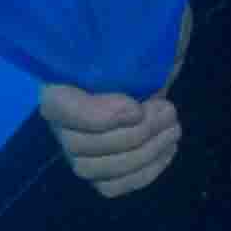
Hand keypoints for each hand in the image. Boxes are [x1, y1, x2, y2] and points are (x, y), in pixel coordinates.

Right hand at [34, 64, 185, 200]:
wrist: (139, 78)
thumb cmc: (133, 57)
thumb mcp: (135, 44)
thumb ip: (137, 51)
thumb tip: (161, 62)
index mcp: (56, 84)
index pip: (59, 106)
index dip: (100, 116)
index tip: (137, 107)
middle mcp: (57, 124)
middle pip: (79, 146)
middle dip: (134, 134)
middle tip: (169, 112)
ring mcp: (74, 153)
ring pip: (95, 170)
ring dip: (143, 154)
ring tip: (173, 129)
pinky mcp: (95, 173)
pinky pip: (111, 186)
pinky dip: (144, 173)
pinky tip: (167, 149)